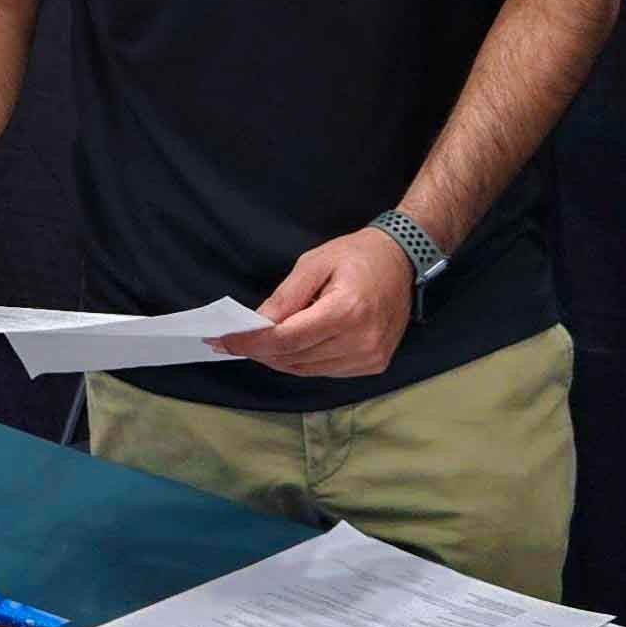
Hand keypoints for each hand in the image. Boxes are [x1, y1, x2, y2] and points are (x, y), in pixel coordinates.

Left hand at [214, 229, 416, 380]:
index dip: (252, 342)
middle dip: (260, 350)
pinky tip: (291, 346)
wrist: (403, 261)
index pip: (288, 338)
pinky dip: (302, 361)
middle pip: (295, 358)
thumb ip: (286, 296)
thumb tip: (258, 324)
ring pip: (307, 369)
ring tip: (257, 343)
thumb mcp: (315, 262)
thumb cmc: (357, 255)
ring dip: (278, 359)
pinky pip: (325, 370)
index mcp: (347, 311)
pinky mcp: (373, 364)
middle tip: (231, 341)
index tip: (223, 340)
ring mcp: (370, 357)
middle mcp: (361, 341)